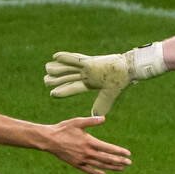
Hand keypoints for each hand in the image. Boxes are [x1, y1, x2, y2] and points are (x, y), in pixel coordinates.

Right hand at [40, 115, 131, 173]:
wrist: (49, 140)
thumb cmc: (63, 128)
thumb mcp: (77, 122)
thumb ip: (91, 121)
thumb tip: (103, 118)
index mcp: (89, 142)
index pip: (108, 148)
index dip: (119, 152)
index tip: (128, 154)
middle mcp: (87, 153)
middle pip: (106, 159)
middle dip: (119, 161)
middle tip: (129, 163)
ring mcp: (82, 160)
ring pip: (100, 166)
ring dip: (112, 167)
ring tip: (121, 169)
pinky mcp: (76, 164)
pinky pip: (89, 170)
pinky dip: (97, 173)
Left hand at [43, 44, 165, 116]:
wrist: (129, 69)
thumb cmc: (121, 81)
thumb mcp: (108, 95)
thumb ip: (101, 104)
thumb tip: (95, 116)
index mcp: (90, 82)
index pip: (73, 87)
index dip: (63, 90)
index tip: (52, 94)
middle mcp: (86, 73)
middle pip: (68, 77)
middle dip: (57, 79)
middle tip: (45, 81)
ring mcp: (87, 66)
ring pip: (68, 68)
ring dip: (58, 69)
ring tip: (47, 69)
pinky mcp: (90, 61)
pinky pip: (75, 59)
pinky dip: (65, 58)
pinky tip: (55, 56)